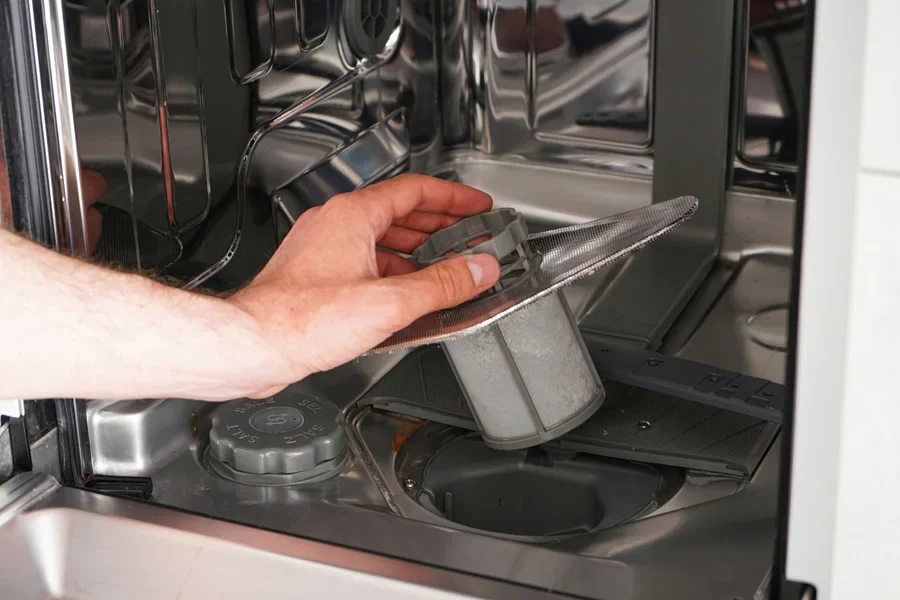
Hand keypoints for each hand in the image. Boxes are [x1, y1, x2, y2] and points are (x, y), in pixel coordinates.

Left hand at [230, 174, 501, 397]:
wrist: (255, 345)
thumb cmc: (300, 320)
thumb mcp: (389, 302)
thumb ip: (442, 285)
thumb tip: (478, 270)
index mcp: (352, 216)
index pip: (415, 190)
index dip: (453, 197)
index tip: (476, 205)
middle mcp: (335, 225)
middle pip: (399, 212)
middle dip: (439, 224)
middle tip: (469, 233)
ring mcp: (323, 249)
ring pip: (381, 238)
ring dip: (417, 249)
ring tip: (446, 264)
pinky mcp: (317, 275)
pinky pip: (365, 260)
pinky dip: (393, 271)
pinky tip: (407, 293)